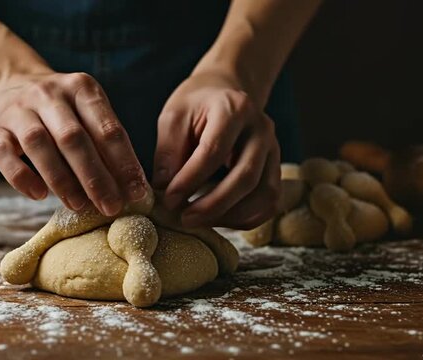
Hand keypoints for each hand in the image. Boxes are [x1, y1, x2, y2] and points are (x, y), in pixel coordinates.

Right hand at [0, 71, 148, 216]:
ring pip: (38, 144)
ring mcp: (17, 110)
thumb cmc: (62, 110)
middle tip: (111, 206)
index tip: (136, 192)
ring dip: (61, 179)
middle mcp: (48, 94)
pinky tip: (40, 195)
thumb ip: (106, 141)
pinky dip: (22, 177)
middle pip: (73, 138)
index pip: (106, 128)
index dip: (124, 162)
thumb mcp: (87, 111)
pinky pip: (4, 155)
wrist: (9, 83)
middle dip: (95, 177)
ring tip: (79, 205)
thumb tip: (130, 187)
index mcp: (81, 87)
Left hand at [152, 70, 280, 228]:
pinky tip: (217, 219)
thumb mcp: (174, 118)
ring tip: (198, 221)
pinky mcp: (276, 168)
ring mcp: (274, 150)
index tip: (168, 199)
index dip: (190, 180)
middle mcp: (262, 129)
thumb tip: (162, 191)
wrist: (226, 92)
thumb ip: (168, 153)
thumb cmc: (195, 105)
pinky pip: (269, 202)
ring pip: (264, 195)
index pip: (214, 151)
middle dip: (213, 205)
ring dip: (231, 216)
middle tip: (184, 219)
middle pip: (245, 177)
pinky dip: (245, 218)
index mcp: (234, 109)